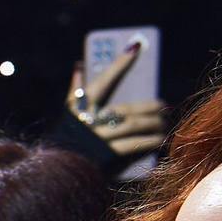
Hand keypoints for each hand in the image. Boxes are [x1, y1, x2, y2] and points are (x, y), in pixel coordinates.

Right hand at [69, 41, 168, 161]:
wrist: (56, 175)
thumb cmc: (67, 141)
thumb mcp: (68, 116)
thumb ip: (75, 90)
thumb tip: (79, 64)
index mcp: (77, 109)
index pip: (102, 80)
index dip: (119, 63)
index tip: (136, 46)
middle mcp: (87, 122)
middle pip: (126, 108)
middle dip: (149, 106)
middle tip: (164, 106)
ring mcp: (96, 139)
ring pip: (132, 125)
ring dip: (153, 123)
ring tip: (165, 123)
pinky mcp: (105, 156)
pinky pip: (133, 144)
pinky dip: (149, 141)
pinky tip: (160, 139)